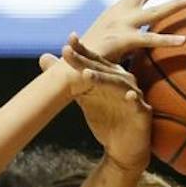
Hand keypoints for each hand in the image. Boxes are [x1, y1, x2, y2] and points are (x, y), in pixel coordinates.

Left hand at [41, 34, 152, 172]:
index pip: (94, 60)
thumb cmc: (105, 118)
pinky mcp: (142, 113)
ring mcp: (134, 96)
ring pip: (119, 84)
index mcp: (110, 75)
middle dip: (85, 61)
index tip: (68, 39)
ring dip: (104, 79)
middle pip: (103, 69)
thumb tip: (43, 57)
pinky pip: (138, 105)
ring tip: (87, 74)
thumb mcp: (83, 97)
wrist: (123, 148)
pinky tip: (128, 96)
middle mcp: (123, 81)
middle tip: (67, 52)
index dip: (82, 50)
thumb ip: (67, 79)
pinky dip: (133, 100)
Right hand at [80, 0, 185, 64]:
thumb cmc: (93, 56)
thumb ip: (132, 34)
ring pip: (158, 11)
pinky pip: (149, 39)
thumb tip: (147, 36)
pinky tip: (183, 42)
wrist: (73, 66)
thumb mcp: (113, 39)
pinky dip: (166, 41)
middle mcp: (123, 11)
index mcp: (121, 8)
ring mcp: (123, 23)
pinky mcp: (123, 40)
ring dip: (179, 3)